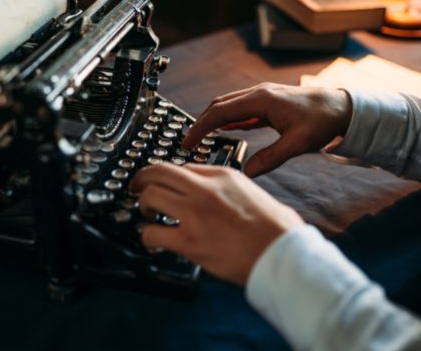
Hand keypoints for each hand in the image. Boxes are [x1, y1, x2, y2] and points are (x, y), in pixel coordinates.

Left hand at [129, 163, 304, 285]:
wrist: (283, 254)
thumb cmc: (277, 229)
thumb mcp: (253, 192)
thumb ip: (229, 189)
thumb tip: (215, 196)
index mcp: (222, 175)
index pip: (182, 166)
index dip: (167, 176)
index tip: (162, 184)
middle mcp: (205, 189)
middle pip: (158, 172)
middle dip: (141, 179)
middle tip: (136, 189)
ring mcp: (195, 213)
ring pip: (150, 196)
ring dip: (143, 206)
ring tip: (146, 216)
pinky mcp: (189, 241)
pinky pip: (152, 232)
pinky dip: (147, 236)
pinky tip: (152, 241)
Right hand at [182, 83, 352, 176]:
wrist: (344, 107)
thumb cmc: (324, 120)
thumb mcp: (298, 143)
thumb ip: (271, 158)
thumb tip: (247, 172)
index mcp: (262, 100)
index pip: (220, 112)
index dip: (200, 127)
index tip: (187, 142)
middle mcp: (259, 94)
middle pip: (219, 105)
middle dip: (201, 123)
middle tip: (188, 143)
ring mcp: (263, 97)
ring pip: (229, 106)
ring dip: (213, 120)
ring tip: (202, 138)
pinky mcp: (269, 103)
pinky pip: (242, 110)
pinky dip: (229, 120)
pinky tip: (226, 131)